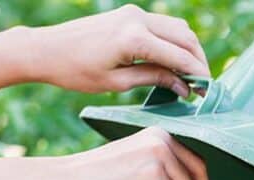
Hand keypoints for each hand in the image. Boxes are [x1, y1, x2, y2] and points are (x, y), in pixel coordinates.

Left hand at [17, 4, 209, 95]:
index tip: (208, 92)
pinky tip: (175, 62)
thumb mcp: (117, 82)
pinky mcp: (129, 14)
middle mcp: (137, 19)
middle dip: (199, 61)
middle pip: (185, 37)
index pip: (179, 56)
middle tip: (204, 86)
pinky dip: (175, 42)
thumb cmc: (76, 72)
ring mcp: (134, 13)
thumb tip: (183, 86)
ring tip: (192, 76)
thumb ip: (153, 79)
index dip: (198, 74)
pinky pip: (163, 25)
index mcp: (134, 38)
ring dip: (189, 50)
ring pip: (177, 28)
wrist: (46, 49)